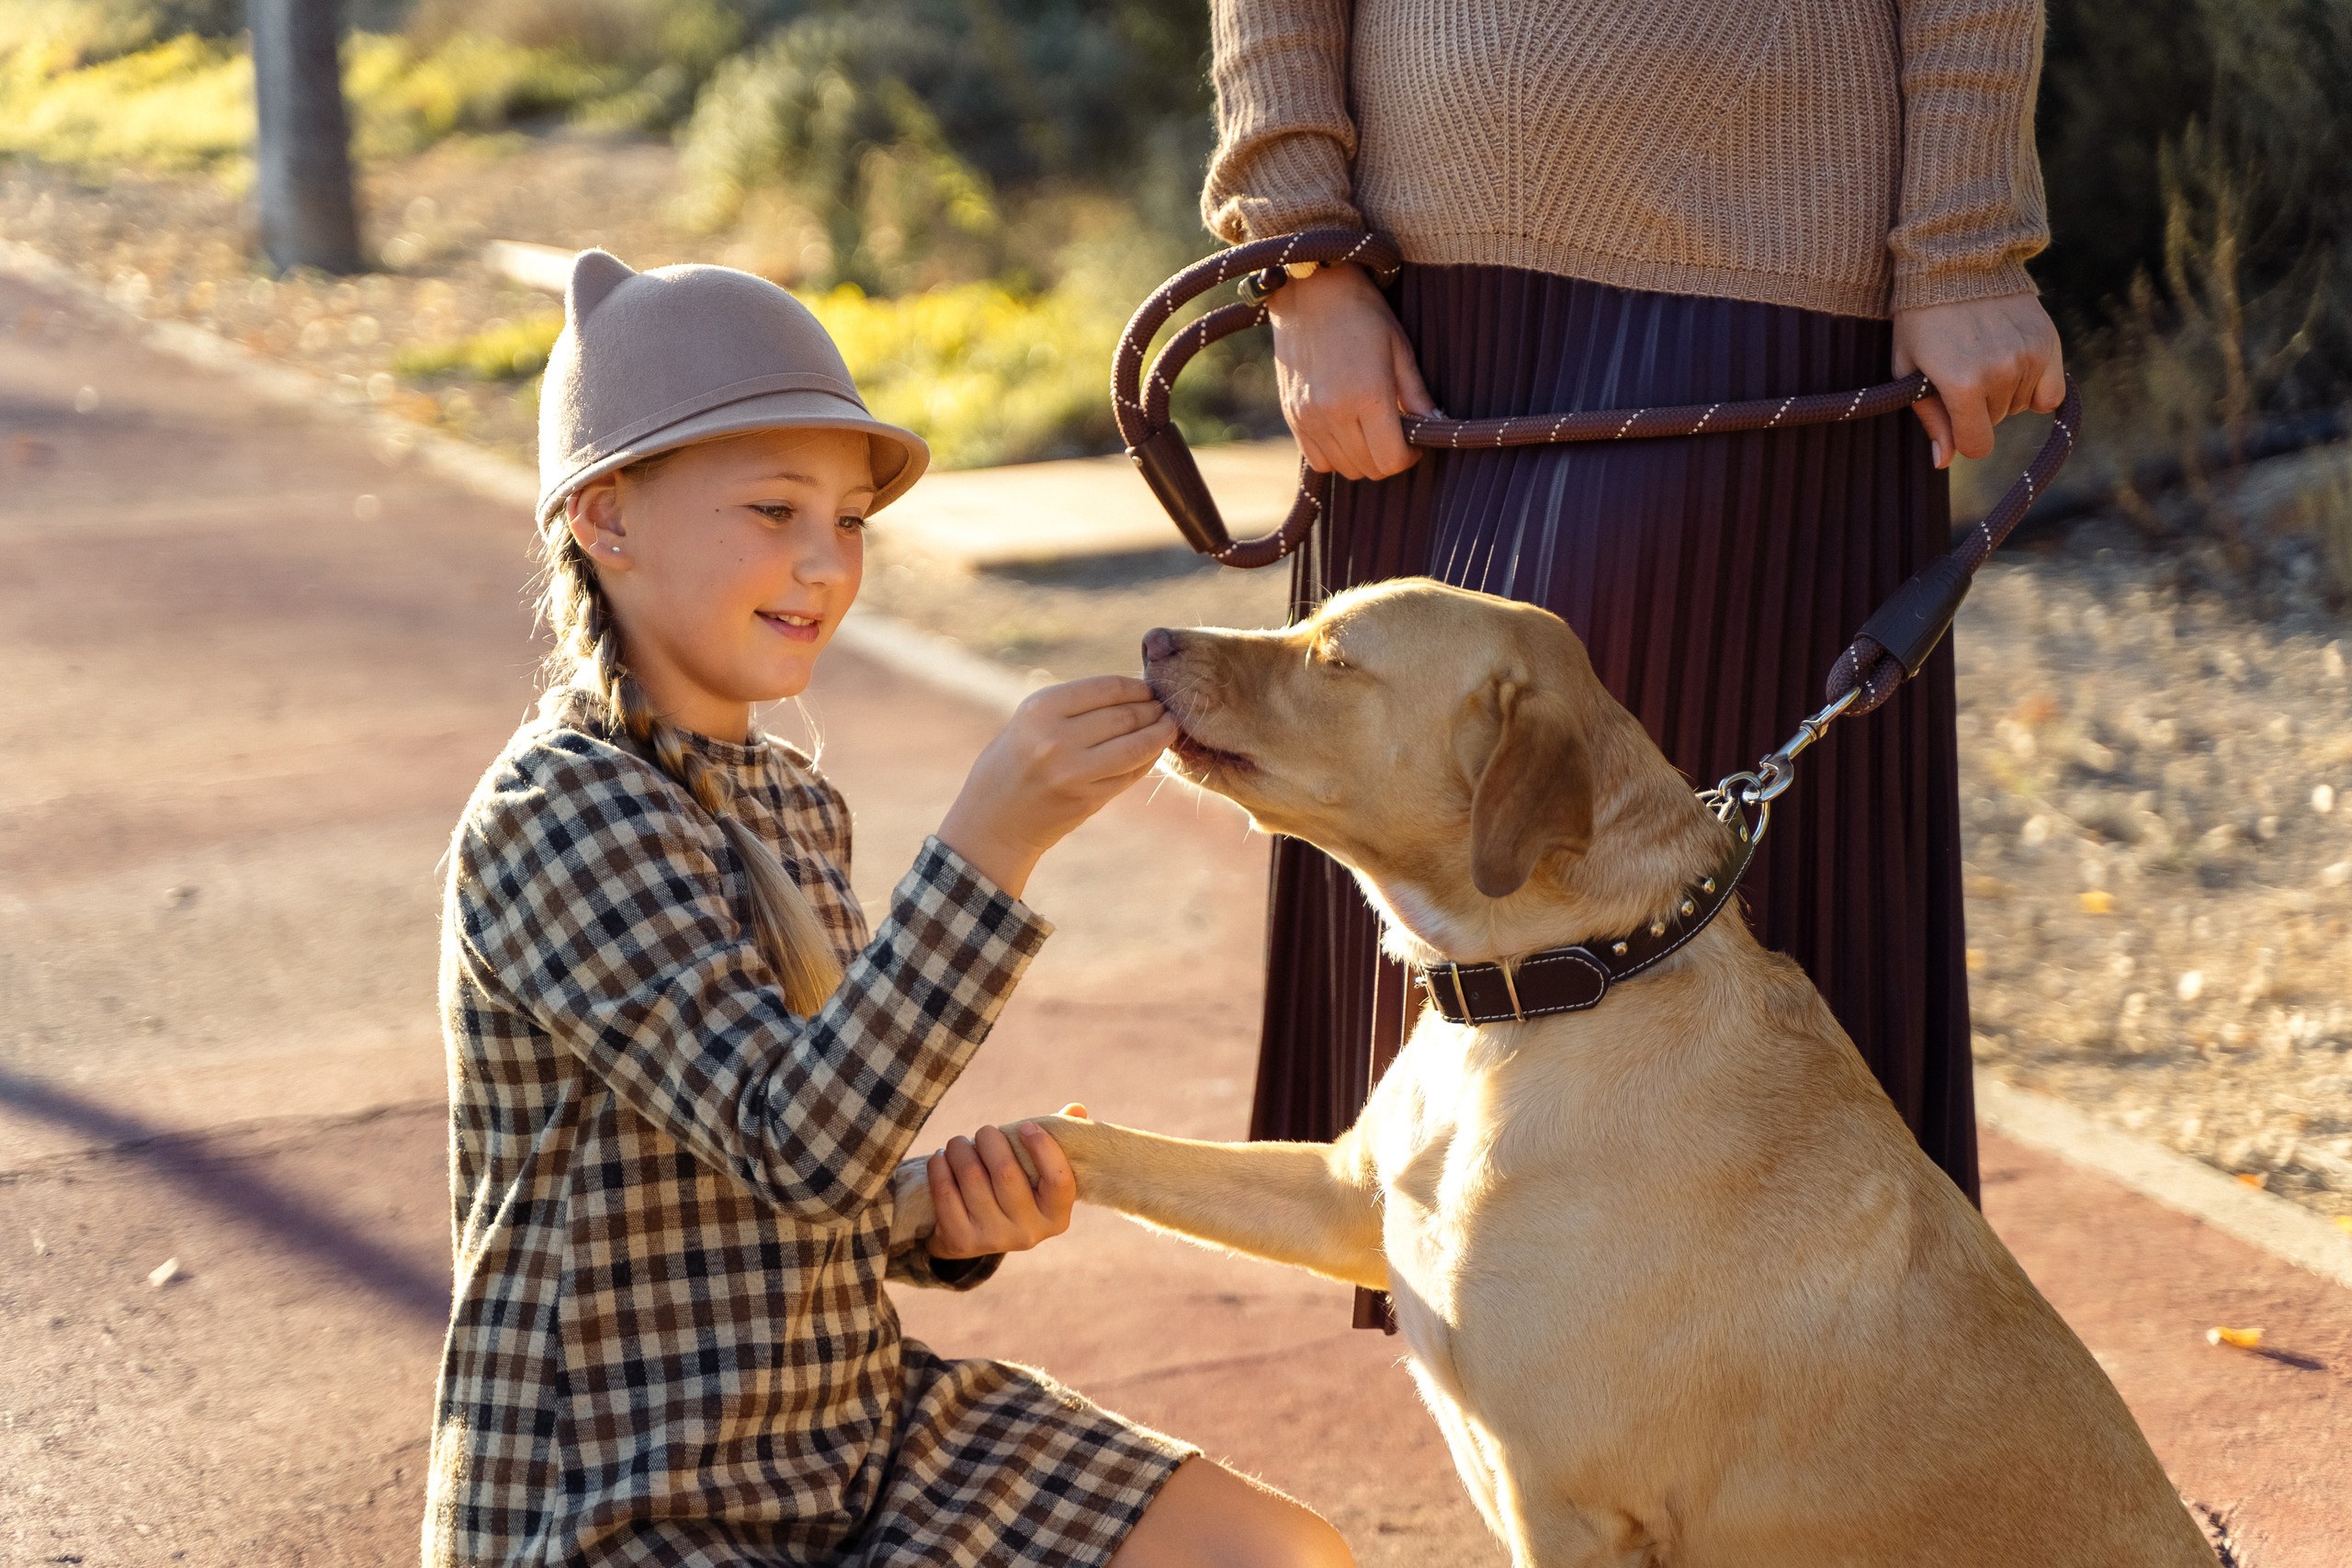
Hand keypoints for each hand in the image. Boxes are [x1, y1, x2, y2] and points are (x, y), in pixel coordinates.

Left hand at [924, 1117, 1077, 1258]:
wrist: (973, 1235)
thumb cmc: (1014, 1190)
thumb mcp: (1038, 1174)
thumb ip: (1058, 1141)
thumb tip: (1077, 1109)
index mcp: (1056, 1216)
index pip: (1059, 1180)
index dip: (1043, 1148)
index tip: (1026, 1126)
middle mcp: (1029, 1233)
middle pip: (1007, 1173)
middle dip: (990, 1140)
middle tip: (984, 1131)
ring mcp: (995, 1239)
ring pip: (973, 1178)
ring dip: (961, 1149)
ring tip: (959, 1143)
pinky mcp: (962, 1239)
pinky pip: (946, 1192)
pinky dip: (940, 1167)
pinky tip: (942, 1158)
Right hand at [937, 678, 1177, 897]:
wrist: (992, 823)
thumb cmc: (1012, 764)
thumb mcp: (1030, 722)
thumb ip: (1074, 707)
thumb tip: (1133, 693)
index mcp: (1040, 709)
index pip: (1106, 688)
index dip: (1136, 687)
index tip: (1149, 688)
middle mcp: (1056, 738)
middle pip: (1125, 715)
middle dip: (1152, 710)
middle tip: (1165, 708)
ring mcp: (1074, 772)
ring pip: (1136, 746)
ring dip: (1160, 733)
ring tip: (1170, 726)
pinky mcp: (1088, 799)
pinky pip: (1130, 774)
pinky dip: (1148, 760)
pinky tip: (1154, 751)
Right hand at [1265, 263, 1437, 479]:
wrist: (1310, 291)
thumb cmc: (1362, 313)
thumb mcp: (1399, 348)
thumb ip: (1416, 395)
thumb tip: (1434, 426)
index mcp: (1368, 395)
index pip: (1391, 460)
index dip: (1408, 457)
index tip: (1414, 441)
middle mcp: (1335, 413)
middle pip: (1369, 468)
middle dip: (1388, 458)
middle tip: (1395, 434)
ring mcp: (1309, 417)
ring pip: (1344, 468)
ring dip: (1363, 458)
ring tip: (1370, 430)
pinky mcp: (1292, 416)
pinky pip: (1318, 460)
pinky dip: (1336, 456)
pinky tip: (1345, 431)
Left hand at [1892, 293, 2065, 468]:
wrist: (1956, 264)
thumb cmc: (1921, 321)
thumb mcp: (1909, 371)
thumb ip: (1931, 419)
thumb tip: (1944, 461)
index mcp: (1962, 385)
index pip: (1976, 445)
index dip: (1964, 440)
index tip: (1956, 421)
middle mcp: (2001, 373)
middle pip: (1996, 422)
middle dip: (1979, 407)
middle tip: (1963, 369)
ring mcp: (2029, 356)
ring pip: (2022, 406)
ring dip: (2006, 393)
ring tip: (1985, 356)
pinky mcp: (2048, 341)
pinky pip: (2052, 393)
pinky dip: (2037, 387)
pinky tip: (2017, 367)